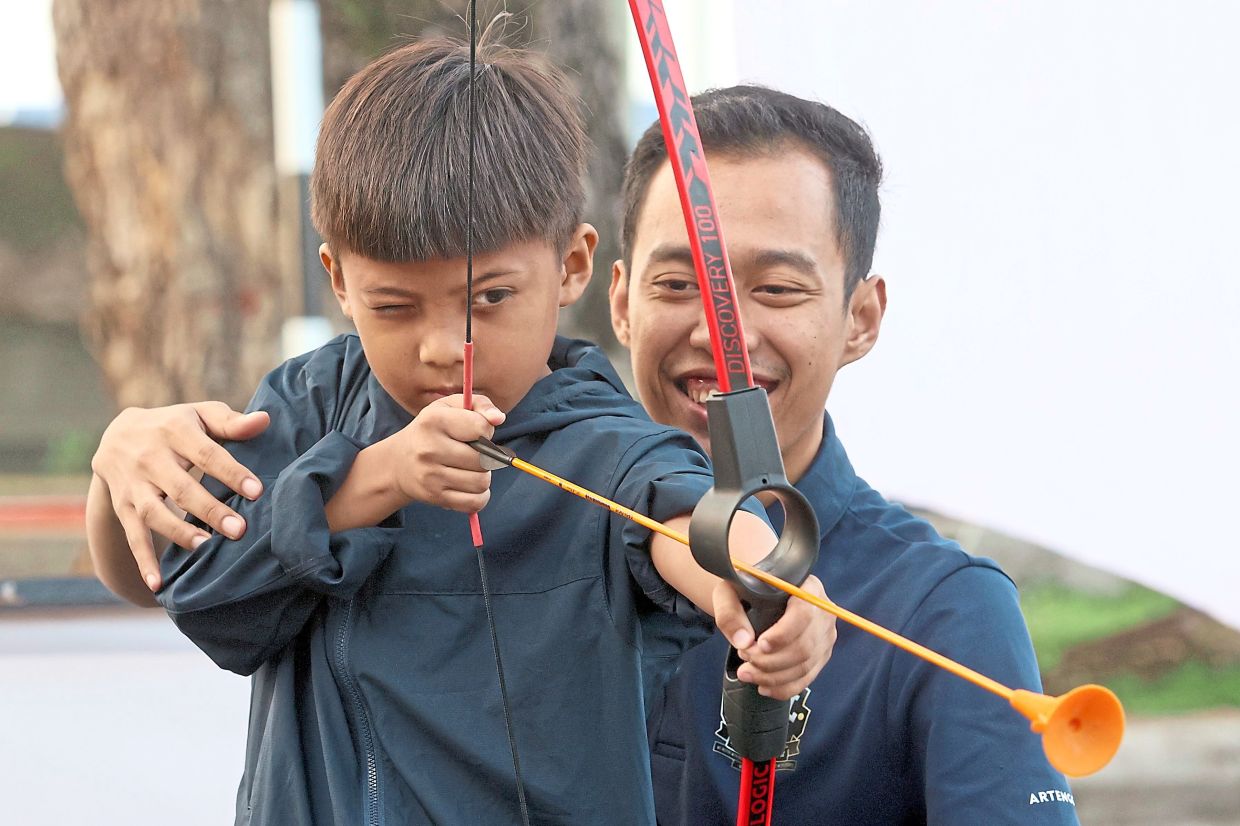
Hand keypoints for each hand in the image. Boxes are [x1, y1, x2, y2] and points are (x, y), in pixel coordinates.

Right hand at [91, 402, 269, 583]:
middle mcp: (150, 458)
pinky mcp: (122, 507)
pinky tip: (157, 584)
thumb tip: (265, 420)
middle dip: (210, 510)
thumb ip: (232, 422)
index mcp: (175, 431)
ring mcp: (133, 485)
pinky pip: (132, 537)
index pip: (207, 453)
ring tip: (206, 548)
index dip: (231, 472)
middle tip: (239, 530)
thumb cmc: (176, 426)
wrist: (115, 436)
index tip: (257, 491)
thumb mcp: (201, 415)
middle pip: (181, 488)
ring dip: (179, 533)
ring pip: (154, 513)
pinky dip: (143, 562)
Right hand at [388, 394, 504, 511]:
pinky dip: (480, 496)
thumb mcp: (451, 406)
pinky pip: (475, 503)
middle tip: (473, 453)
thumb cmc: (433, 430)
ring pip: (482, 482)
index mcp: (434, 420)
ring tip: (470, 468)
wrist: (398, 463)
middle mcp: (429, 449)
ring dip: (483, 476)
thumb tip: (498, 418)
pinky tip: (470, 485)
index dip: (486, 431)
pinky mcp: (435, 497)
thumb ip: (480, 405)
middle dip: (486, 456)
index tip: (476, 432)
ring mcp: (431, 476)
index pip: (481, 428)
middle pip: (484, 459)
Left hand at [712, 575, 835, 699]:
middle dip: (771, 661)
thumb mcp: (730, 592)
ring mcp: (824, 635)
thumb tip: (743, 642)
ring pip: (804, 666)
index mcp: (807, 588)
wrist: (759, 594)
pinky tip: (763, 686)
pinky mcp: (820, 654)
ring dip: (773, 676)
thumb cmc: (747, 588)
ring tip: (746, 673)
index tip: (759, 644)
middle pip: (805, 646)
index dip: (783, 634)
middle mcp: (822, 612)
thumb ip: (730, 613)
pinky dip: (784, 688)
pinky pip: (806, 678)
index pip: (803, 614)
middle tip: (744, 658)